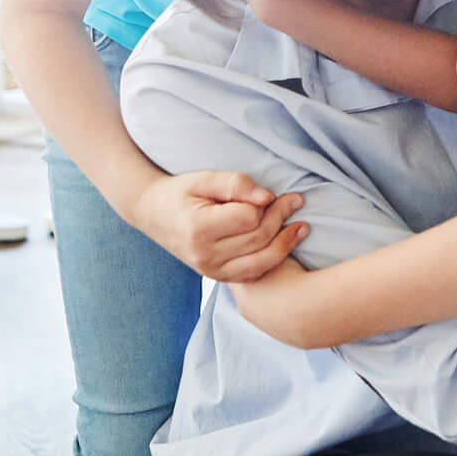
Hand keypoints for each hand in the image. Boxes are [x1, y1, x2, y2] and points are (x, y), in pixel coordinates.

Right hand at [130, 169, 308, 282]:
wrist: (153, 214)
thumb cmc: (180, 192)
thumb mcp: (203, 178)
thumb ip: (236, 184)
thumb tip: (267, 197)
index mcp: (199, 229)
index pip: (249, 218)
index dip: (266, 203)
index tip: (274, 192)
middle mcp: (205, 255)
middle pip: (259, 238)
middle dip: (282, 217)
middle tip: (297, 199)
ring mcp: (211, 270)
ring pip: (262, 260)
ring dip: (286, 241)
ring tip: (303, 225)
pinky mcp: (217, 277)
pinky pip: (254, 273)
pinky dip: (273, 259)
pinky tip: (286, 244)